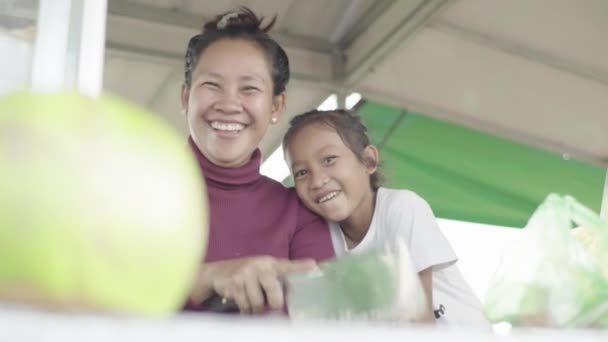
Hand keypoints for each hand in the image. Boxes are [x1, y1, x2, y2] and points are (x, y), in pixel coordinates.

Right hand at [200, 256, 315, 313]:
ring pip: (258, 304)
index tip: (314, 266)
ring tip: (254, 302)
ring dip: (256, 309)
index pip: (288, 266)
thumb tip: (299, 290)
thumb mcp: (265, 271)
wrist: (218, 273)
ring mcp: (246, 274)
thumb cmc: (249, 275)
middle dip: (274, 305)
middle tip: (271, 305)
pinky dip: (246, 310)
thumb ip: (281, 278)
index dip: (301, 267)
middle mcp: (260, 266)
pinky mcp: (234, 283)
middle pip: (274, 295)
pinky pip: (245, 306)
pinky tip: (243, 303)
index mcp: (271, 263)